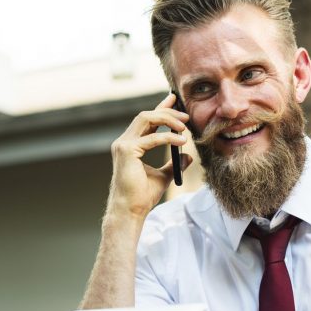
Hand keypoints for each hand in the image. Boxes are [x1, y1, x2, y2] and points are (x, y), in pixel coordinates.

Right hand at [108, 93, 191, 218]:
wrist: (131, 211)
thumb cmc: (142, 196)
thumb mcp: (163, 176)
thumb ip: (173, 164)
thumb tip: (187, 157)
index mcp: (130, 145)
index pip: (146, 121)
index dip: (160, 108)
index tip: (173, 99)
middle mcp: (124, 142)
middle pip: (146, 116)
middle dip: (167, 112)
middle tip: (186, 116)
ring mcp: (123, 145)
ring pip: (146, 119)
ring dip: (167, 119)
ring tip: (184, 126)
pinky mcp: (127, 152)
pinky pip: (151, 138)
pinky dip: (168, 137)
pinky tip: (182, 141)